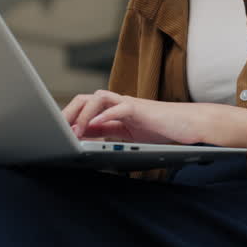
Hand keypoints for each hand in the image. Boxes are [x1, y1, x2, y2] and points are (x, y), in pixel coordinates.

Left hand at [61, 90, 246, 156]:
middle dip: (68, 112)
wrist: (191, 128)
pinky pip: (119, 106)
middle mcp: (118, 106)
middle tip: (56, 130)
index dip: (68, 121)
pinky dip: (105, 114)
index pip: (84, 111)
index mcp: (114, 114)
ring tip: (73, 130)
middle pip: (85, 100)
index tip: (55, 135)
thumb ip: (110, 140)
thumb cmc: (164, 136)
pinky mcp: (141, 108)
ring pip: (97, 98)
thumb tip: (85, 149)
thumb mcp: (131, 140)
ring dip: (83, 112)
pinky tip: (95, 126)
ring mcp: (129, 105)